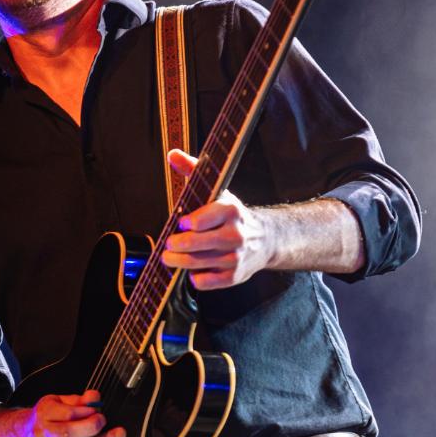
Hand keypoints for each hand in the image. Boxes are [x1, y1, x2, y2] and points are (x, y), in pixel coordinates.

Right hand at [0, 390, 121, 436]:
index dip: (85, 410)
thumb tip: (94, 397)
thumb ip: (77, 400)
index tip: (96, 408)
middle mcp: (45, 436)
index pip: (67, 413)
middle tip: (103, 419)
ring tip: (117, 435)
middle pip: (69, 432)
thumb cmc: (44, 418)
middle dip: (90, 426)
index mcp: (44, 415)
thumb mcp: (55, 402)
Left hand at [160, 149, 274, 289]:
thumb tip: (173, 154)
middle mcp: (235, 235)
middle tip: (169, 244)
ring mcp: (235, 257)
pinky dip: (195, 278)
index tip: (182, 223)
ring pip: (196, 263)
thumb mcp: (217, 190)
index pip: (200, 220)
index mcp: (230, 211)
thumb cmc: (232, 215)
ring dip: (178, 262)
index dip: (186, 223)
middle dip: (175, 245)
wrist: (267, 240)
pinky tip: (192, 271)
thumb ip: (194, 171)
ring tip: (170, 257)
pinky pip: (206, 282)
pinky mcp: (234, 276)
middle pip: (194, 244)